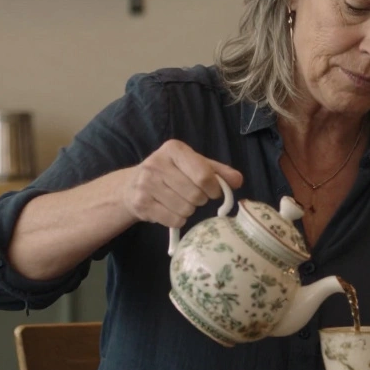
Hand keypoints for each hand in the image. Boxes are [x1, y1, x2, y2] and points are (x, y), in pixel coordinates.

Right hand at [122, 140, 243, 228]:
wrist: (131, 186)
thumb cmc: (171, 173)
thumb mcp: (194, 165)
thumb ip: (218, 171)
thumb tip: (238, 181)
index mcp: (174, 149)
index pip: (204, 174)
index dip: (214, 188)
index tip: (214, 191)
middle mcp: (157, 163)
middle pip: (196, 194)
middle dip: (200, 199)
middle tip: (193, 196)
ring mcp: (146, 184)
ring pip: (185, 209)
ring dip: (189, 210)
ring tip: (180, 201)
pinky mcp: (141, 204)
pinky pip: (173, 220)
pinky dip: (178, 219)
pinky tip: (170, 210)